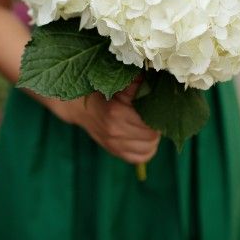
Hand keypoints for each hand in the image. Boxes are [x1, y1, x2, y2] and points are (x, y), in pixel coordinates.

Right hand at [46, 78, 160, 163]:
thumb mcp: (118, 83)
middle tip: (155, 114)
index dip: (158, 112)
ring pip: (149, 148)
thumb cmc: (102, 90)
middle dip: (157, 125)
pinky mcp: (114, 152)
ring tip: (149, 124)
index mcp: (117, 112)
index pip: (151, 121)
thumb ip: (137, 82)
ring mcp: (113, 145)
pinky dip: (146, 149)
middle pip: (152, 136)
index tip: (158, 104)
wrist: (80, 106)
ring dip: (153, 137)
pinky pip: (140, 158)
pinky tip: (145, 137)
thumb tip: (158, 81)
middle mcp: (115, 132)